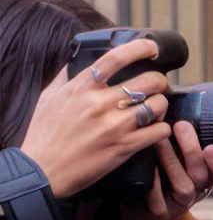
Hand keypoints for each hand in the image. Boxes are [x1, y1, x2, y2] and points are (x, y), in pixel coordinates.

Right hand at [15, 36, 173, 196]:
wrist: (42, 170)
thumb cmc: (43, 134)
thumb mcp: (49, 98)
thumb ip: (65, 78)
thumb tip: (75, 60)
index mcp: (81, 88)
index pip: (116, 58)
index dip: (140, 48)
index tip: (152, 48)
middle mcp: (100, 103)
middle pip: (148, 80)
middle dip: (160, 81)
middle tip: (158, 86)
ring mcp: (114, 126)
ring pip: (158, 104)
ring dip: (162, 104)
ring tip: (156, 108)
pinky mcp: (124, 147)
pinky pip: (159, 131)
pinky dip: (162, 128)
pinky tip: (155, 129)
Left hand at [121, 120, 212, 219]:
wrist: (142, 208)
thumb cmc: (161, 173)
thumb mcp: (177, 156)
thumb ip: (184, 140)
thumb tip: (182, 106)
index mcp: (206, 177)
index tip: (211, 146)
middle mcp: (197, 190)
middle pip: (201, 174)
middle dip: (192, 149)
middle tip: (181, 126)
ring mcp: (179, 203)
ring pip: (183, 184)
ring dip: (171, 160)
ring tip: (159, 138)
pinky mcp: (161, 212)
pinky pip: (158, 199)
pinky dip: (154, 182)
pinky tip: (147, 165)